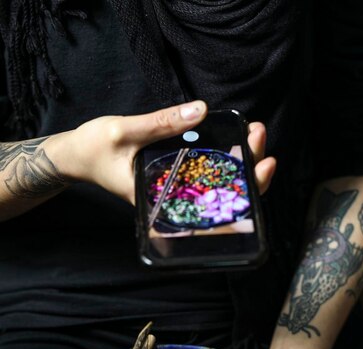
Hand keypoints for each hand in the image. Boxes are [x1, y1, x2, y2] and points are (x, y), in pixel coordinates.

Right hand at [49, 101, 275, 204]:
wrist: (76, 157)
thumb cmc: (93, 149)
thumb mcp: (125, 131)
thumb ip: (161, 122)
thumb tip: (200, 109)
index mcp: (161, 199)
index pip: (213, 202)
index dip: (244, 187)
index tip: (263, 162)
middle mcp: (172, 200)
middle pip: (222, 195)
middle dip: (249, 168)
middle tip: (260, 134)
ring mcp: (174, 189)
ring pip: (215, 184)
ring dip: (238, 160)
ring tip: (254, 132)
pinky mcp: (173, 176)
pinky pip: (203, 172)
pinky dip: (221, 158)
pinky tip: (235, 140)